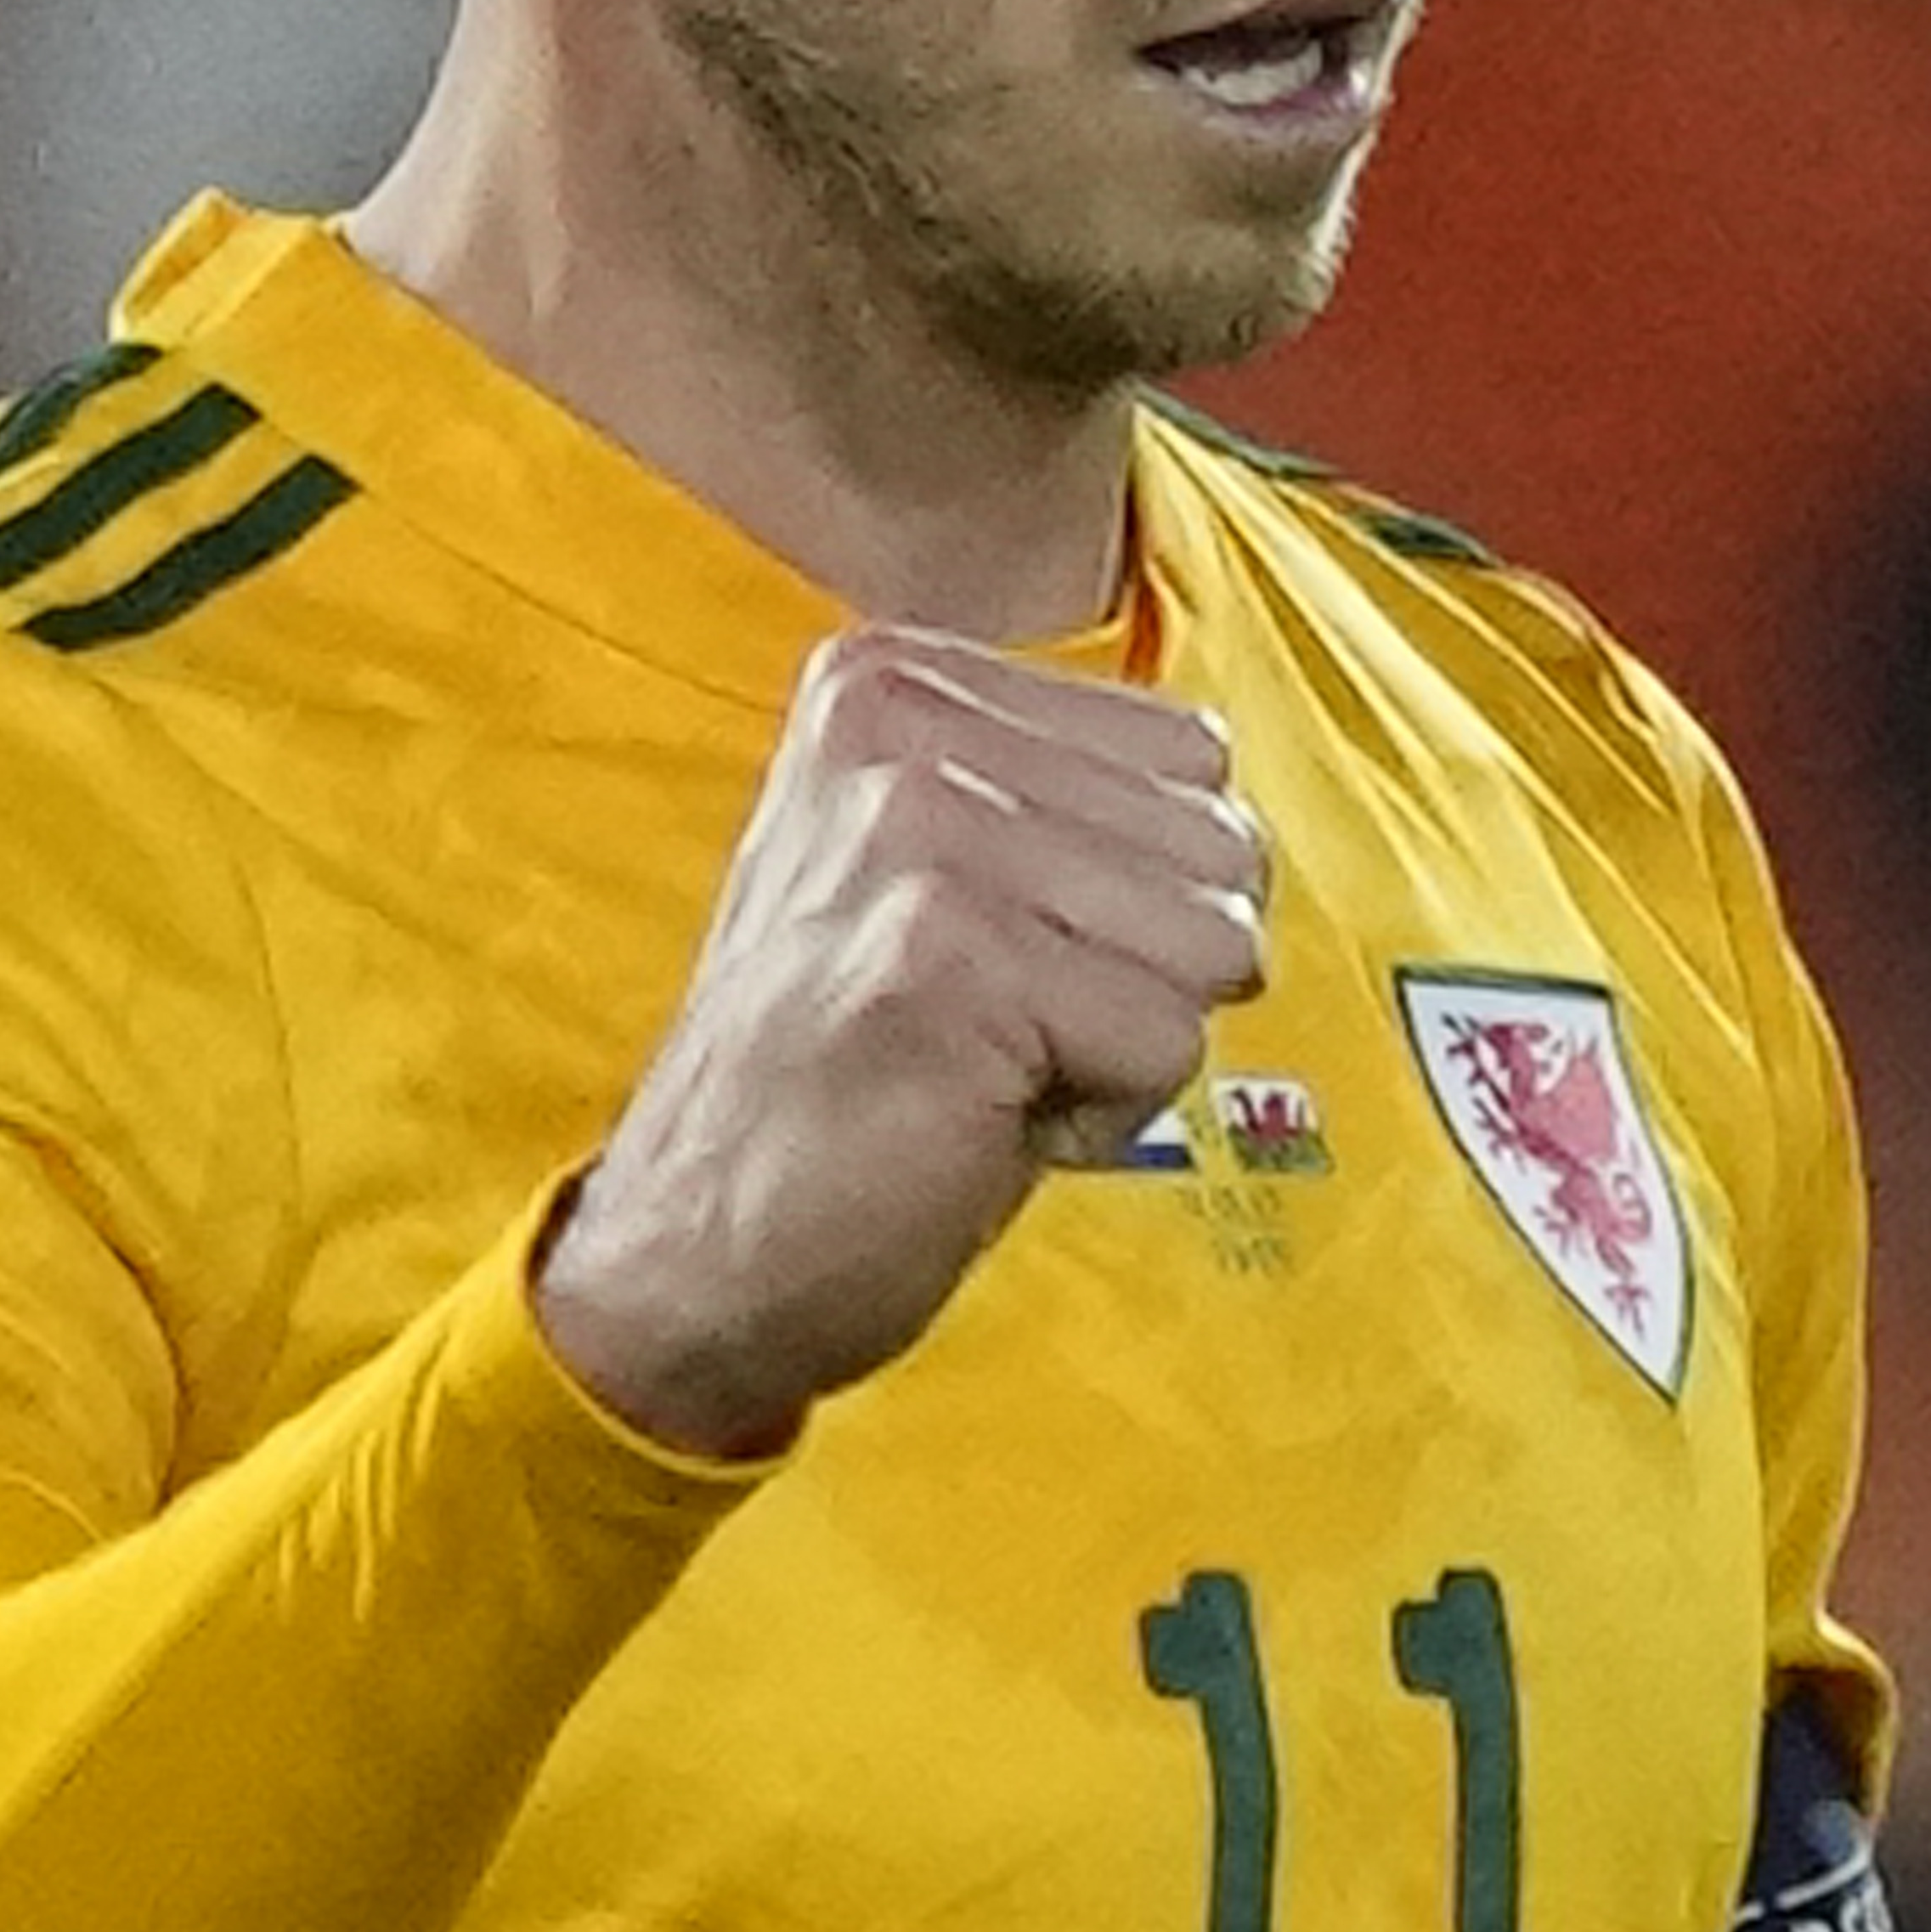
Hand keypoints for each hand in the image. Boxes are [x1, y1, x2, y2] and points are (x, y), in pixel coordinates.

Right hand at [532, 626, 1264, 1456]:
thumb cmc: (848, 1081)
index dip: (1134, 893)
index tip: (992, 958)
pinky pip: (1169, 1039)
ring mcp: (917, 830)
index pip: (1189, 753)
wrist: (688, 1253)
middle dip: (1145, 969)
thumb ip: (1063, 800)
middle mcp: (899, 723)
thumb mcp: (937, 874)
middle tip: (992, 1027)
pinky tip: (976, 1118)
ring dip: (1126, 1041)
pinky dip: (1104, 1114)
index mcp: (894, 678)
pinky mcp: (947, 954)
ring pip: (1210, 939)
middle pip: (1218, 842)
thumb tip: (1242, 818)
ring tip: (984, 1066)